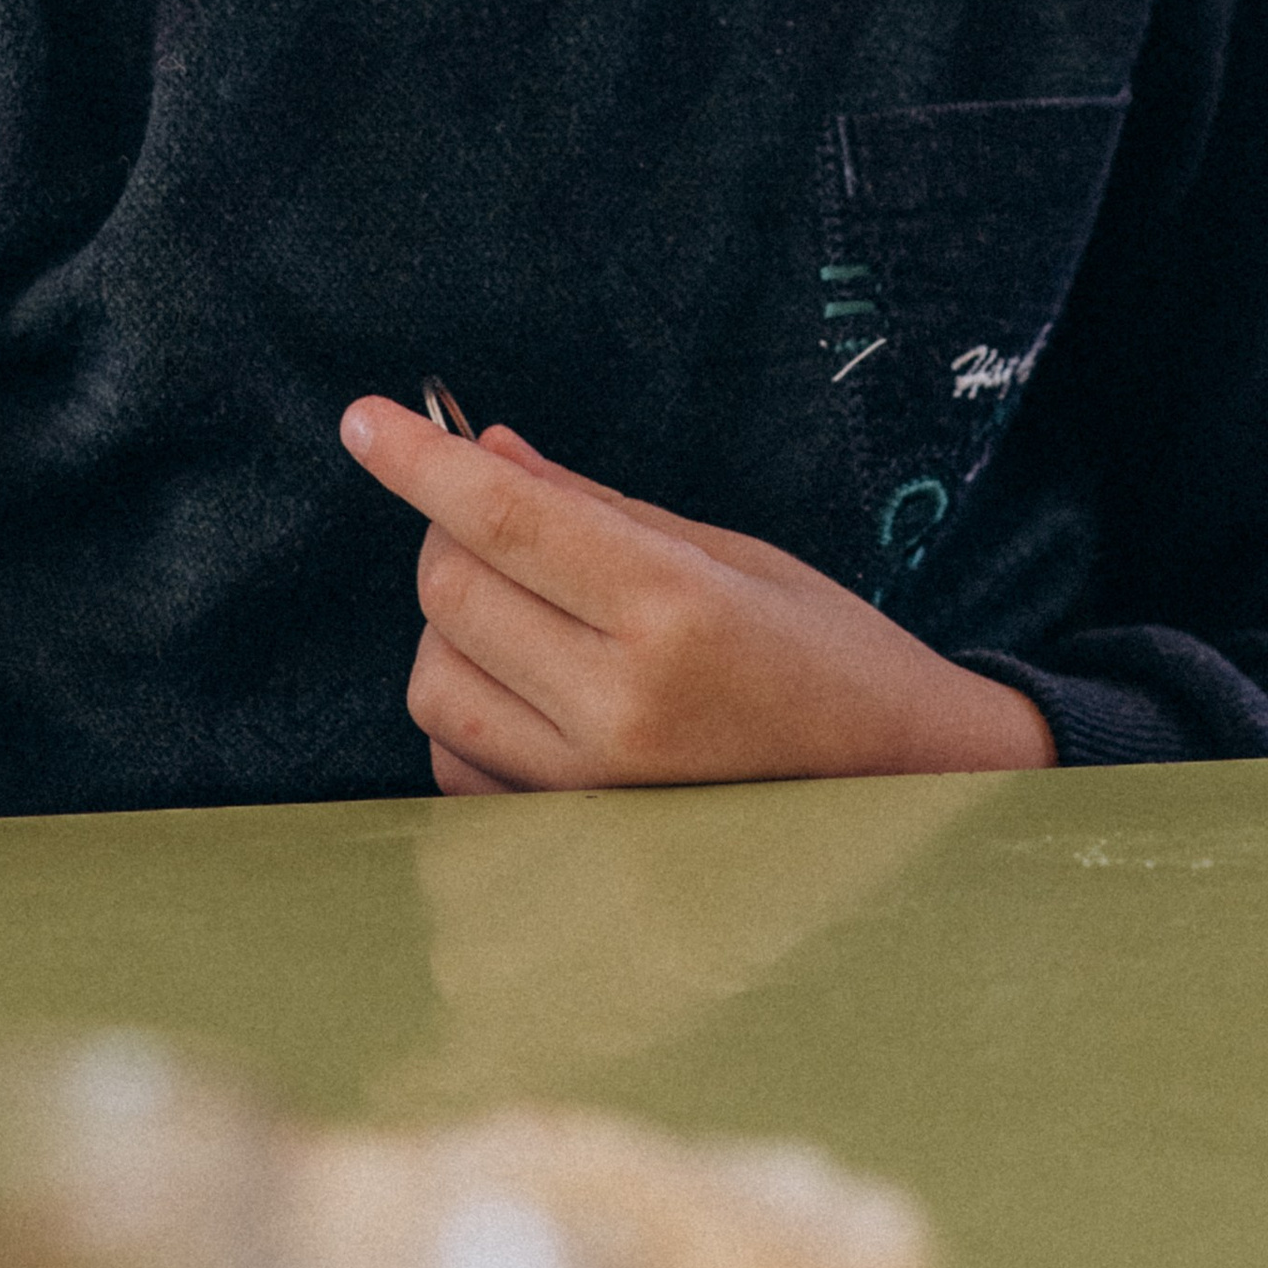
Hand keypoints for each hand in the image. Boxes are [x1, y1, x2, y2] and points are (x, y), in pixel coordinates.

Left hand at [338, 401, 1054, 795]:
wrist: (903, 790)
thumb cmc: (825, 653)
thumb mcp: (728, 553)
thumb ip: (592, 505)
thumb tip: (482, 446)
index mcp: (674, 612)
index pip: (505, 518)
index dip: (422, 460)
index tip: (364, 420)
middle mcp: (624, 708)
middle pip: (450, 594)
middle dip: (450, 537)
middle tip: (499, 520)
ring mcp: (592, 793)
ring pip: (434, 682)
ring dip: (456, 631)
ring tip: (534, 617)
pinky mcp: (571, 847)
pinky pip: (455, 764)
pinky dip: (471, 714)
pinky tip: (536, 695)